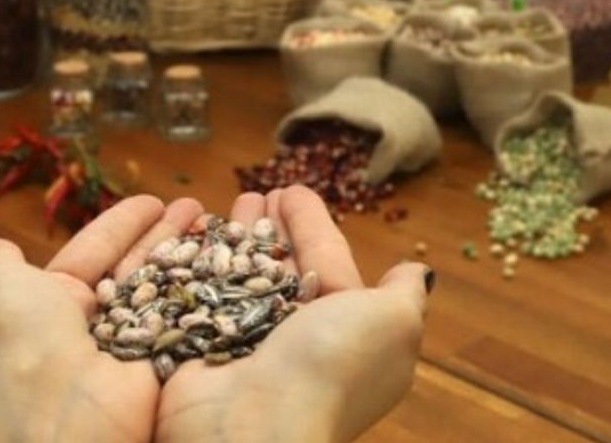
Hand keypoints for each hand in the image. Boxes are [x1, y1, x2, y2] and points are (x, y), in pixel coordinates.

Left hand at [0, 194, 206, 442]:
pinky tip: (227, 259)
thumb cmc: (16, 334)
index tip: (153, 201)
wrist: (47, 403)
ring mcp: (125, 349)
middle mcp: (86, 328)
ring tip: (216, 221)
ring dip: (188, 256)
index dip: (122, 226)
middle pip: (133, 270)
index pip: (92, 254)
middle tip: (196, 207)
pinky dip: (203, 290)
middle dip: (163, 236)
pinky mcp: (157, 367)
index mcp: (45, 303)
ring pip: (162, 292)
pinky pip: (183, 321)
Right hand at [155, 186, 430, 442]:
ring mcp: (248, 343)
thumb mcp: (393, 324)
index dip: (310, 224)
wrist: (257, 426)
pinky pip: (202, 297)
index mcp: (345, 327)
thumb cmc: (330, 369)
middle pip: (282, 269)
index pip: (328, 261)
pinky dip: (198, 266)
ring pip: (241, 279)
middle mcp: (297, 337)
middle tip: (255, 192)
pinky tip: (192, 238)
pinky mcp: (203, 346)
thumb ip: (404, 294)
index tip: (291, 190)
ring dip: (235, 240)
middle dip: (271, 229)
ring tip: (226, 207)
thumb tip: (418, 270)